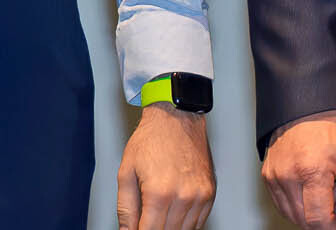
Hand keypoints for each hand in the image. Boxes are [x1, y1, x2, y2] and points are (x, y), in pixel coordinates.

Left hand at [117, 103, 214, 229]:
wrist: (177, 117)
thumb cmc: (151, 139)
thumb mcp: (126, 172)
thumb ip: (125, 208)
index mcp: (158, 193)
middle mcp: (183, 197)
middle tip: (146, 220)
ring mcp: (199, 196)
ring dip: (170, 228)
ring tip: (158, 214)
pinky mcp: (210, 193)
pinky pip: (198, 222)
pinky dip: (185, 223)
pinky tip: (173, 212)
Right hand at [260, 109, 335, 228]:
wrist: (306, 102)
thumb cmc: (332, 125)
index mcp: (311, 170)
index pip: (319, 221)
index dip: (335, 228)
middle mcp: (287, 175)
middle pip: (305, 222)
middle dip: (325, 218)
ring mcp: (274, 176)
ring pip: (292, 215)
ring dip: (311, 212)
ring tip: (325, 187)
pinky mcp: (267, 175)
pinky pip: (282, 204)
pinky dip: (298, 204)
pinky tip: (311, 186)